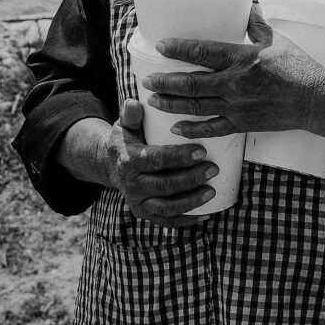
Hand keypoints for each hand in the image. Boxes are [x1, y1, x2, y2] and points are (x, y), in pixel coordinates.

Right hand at [104, 99, 219, 224]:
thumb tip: (134, 102)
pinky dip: (187, 220)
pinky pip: (167, 221)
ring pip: (167, 207)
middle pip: (164, 185)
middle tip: (213, 169)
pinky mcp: (146, 214)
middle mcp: (132, 185)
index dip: (179, 157)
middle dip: (191, 178)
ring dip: (191, 201)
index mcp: (129, 161)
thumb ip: (131, 114)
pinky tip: (206, 215)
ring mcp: (139, 202)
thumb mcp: (124, 125)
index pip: (156, 160)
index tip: (201, 150)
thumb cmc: (126, 140)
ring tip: (212, 190)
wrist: (110, 164)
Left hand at [141, 5, 324, 139]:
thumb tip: (248, 5)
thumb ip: (257, 25)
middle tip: (147, 79)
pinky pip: (212, 128)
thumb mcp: (278, 40)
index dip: (178, 48)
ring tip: (154, 99)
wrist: (316, 100)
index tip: (161, 46)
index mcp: (242, 59)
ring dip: (171, 103)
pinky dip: (192, 129)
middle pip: (191, 83)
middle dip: (166, 81)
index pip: (203, 51)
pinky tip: (176, 127)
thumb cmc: (299, 67)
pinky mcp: (242, 123)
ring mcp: (237, 107)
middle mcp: (235, 84)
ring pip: (196, 106)